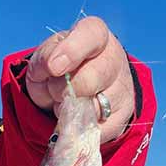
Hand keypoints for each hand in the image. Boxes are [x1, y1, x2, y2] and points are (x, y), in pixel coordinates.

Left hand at [25, 16, 134, 142]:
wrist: (74, 94)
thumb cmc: (58, 70)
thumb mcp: (43, 60)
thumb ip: (44, 59)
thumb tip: (52, 65)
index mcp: (95, 36)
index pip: (91, 35)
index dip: (72, 51)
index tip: (54, 67)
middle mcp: (114, 59)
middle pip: (89, 79)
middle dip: (62, 90)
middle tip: (56, 91)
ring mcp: (122, 88)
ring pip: (92, 109)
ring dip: (68, 112)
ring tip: (65, 104)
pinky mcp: (122, 116)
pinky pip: (94, 130)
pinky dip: (76, 128)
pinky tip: (75, 118)